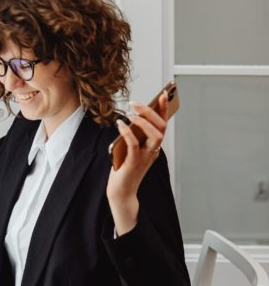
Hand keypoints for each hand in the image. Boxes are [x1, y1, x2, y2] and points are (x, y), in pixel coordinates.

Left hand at [106, 92, 168, 233]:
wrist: (121, 192)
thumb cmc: (124, 169)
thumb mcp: (130, 149)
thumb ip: (133, 136)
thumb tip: (130, 118)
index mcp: (153, 146)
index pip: (162, 125)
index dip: (164, 109)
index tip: (163, 94)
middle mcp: (153, 151)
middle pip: (161, 128)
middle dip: (151, 112)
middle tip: (136, 103)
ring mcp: (145, 158)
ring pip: (154, 136)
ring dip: (143, 122)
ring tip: (130, 113)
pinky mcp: (133, 163)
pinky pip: (134, 145)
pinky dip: (128, 133)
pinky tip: (120, 124)